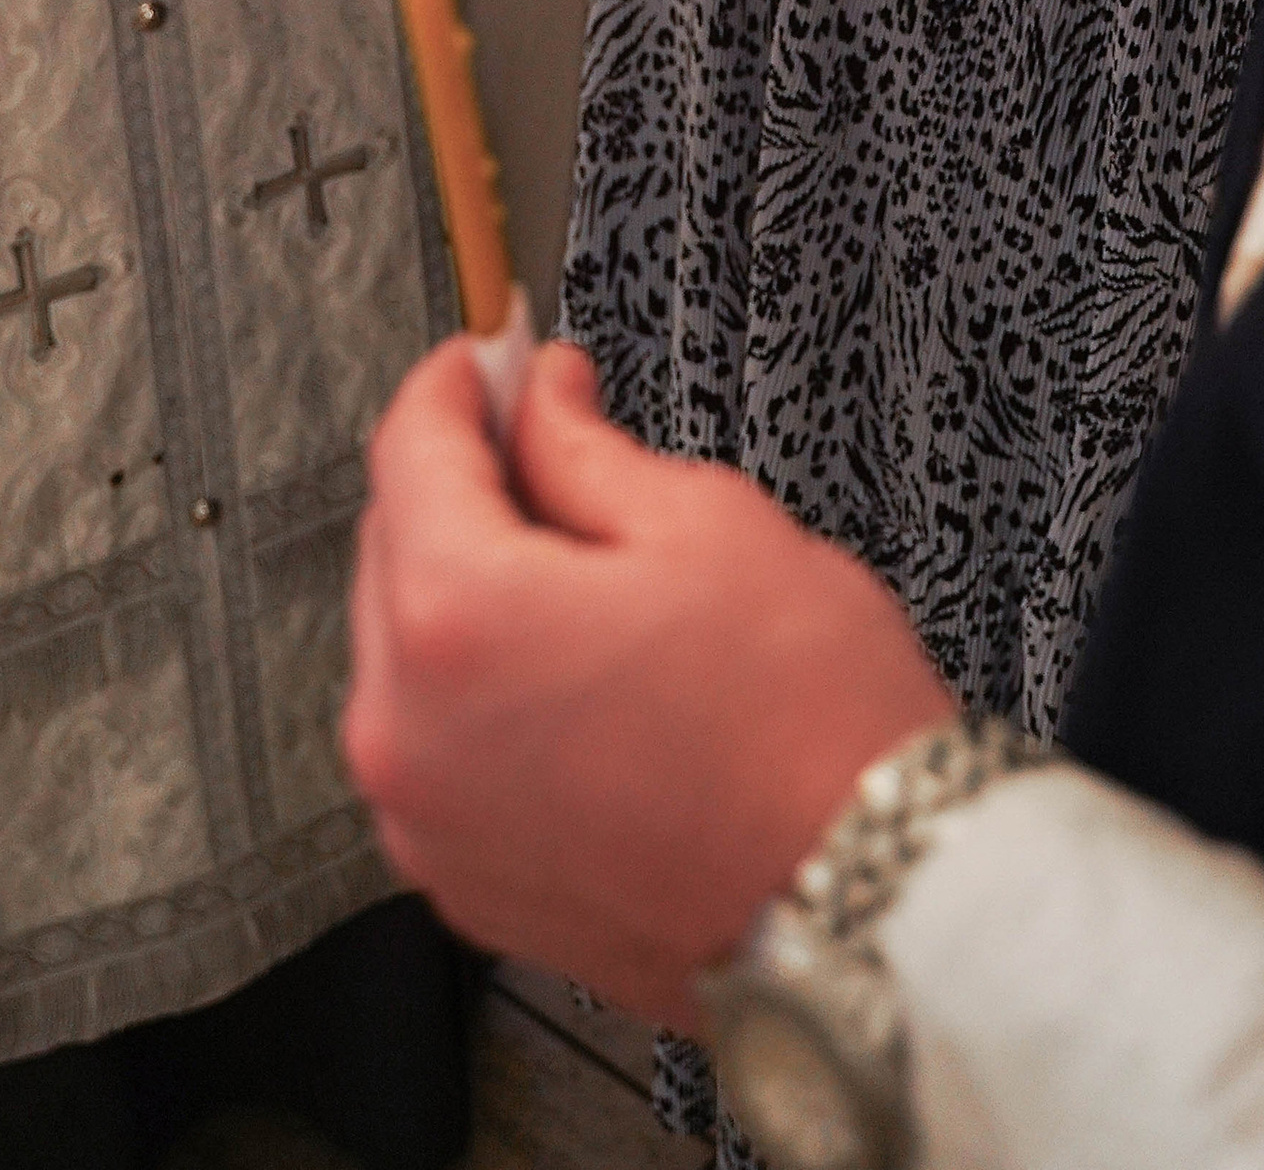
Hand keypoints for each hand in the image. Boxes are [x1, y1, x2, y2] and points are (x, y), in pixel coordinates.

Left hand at [345, 339, 952, 1022]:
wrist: (868, 904)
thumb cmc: (806, 728)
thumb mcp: (702, 522)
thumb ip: (584, 447)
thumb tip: (541, 402)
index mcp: (454, 620)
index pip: (409, 449)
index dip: (458, 382)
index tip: (489, 358)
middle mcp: (408, 733)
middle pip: (395, 548)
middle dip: (466, 487)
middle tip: (553, 448)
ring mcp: (429, 823)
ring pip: (410, 655)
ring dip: (470, 596)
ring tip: (587, 577)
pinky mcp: (466, 884)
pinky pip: (441, 750)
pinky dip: (484, 699)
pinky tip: (580, 677)